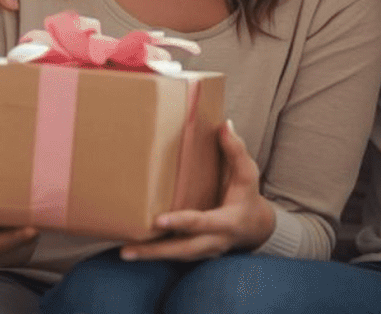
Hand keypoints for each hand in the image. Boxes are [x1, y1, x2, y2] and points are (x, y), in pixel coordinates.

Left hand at [119, 121, 274, 261]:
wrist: (255, 227)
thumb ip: (236, 150)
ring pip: (176, 256)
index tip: (158, 220)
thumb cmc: (247, 195)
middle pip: (183, 250)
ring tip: (124, 252)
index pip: (202, 222)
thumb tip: (224, 125)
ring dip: (150, 255)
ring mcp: (205, 250)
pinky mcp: (195, 252)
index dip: (181, 221)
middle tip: (127, 250)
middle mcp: (214, 241)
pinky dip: (154, 254)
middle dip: (156, 251)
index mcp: (227, 221)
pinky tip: (133, 249)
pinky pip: (174, 255)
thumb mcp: (247, 173)